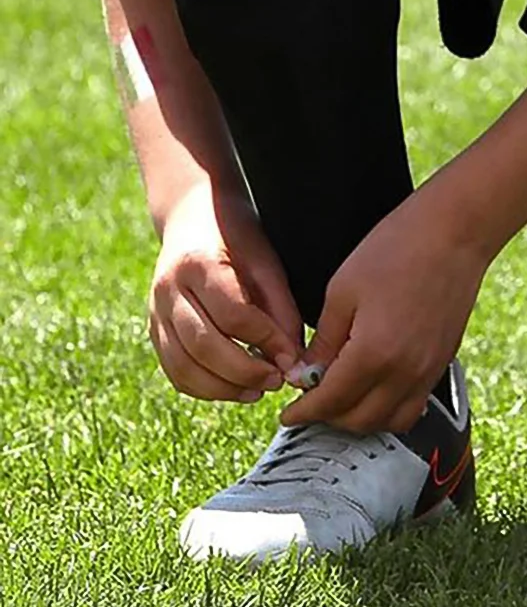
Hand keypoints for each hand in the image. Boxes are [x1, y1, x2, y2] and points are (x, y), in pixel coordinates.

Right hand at [149, 183, 303, 402]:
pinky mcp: (153, 329)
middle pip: (203, 345)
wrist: (190, 215)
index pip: (233, 314)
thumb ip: (280, 308)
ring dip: (223, 388)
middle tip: (277, 381)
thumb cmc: (237, 237)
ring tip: (259, 391)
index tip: (292, 357)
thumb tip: (293, 358)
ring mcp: (155, 311)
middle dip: (244, 371)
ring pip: (183, 366)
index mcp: (199, 264)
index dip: (265, 340)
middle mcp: (169, 290)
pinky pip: (174, 370)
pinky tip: (235, 388)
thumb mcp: (266, 261)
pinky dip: (204, 387)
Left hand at [278, 185, 486, 435]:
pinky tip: (377, 388)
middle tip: (311, 401)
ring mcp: (429, 368)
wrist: (457, 230)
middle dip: (328, 418)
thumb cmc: (400, 248)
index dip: (302, 413)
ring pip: (390, 421)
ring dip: (362, 419)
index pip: (330, 403)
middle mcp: (405, 371)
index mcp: (374, 354)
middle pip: (359, 421)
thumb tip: (305, 373)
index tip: (288, 413)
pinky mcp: (444, 359)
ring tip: (343, 398)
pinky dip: (391, 408)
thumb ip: (324, 341)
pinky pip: (415, 404)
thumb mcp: (344, 290)